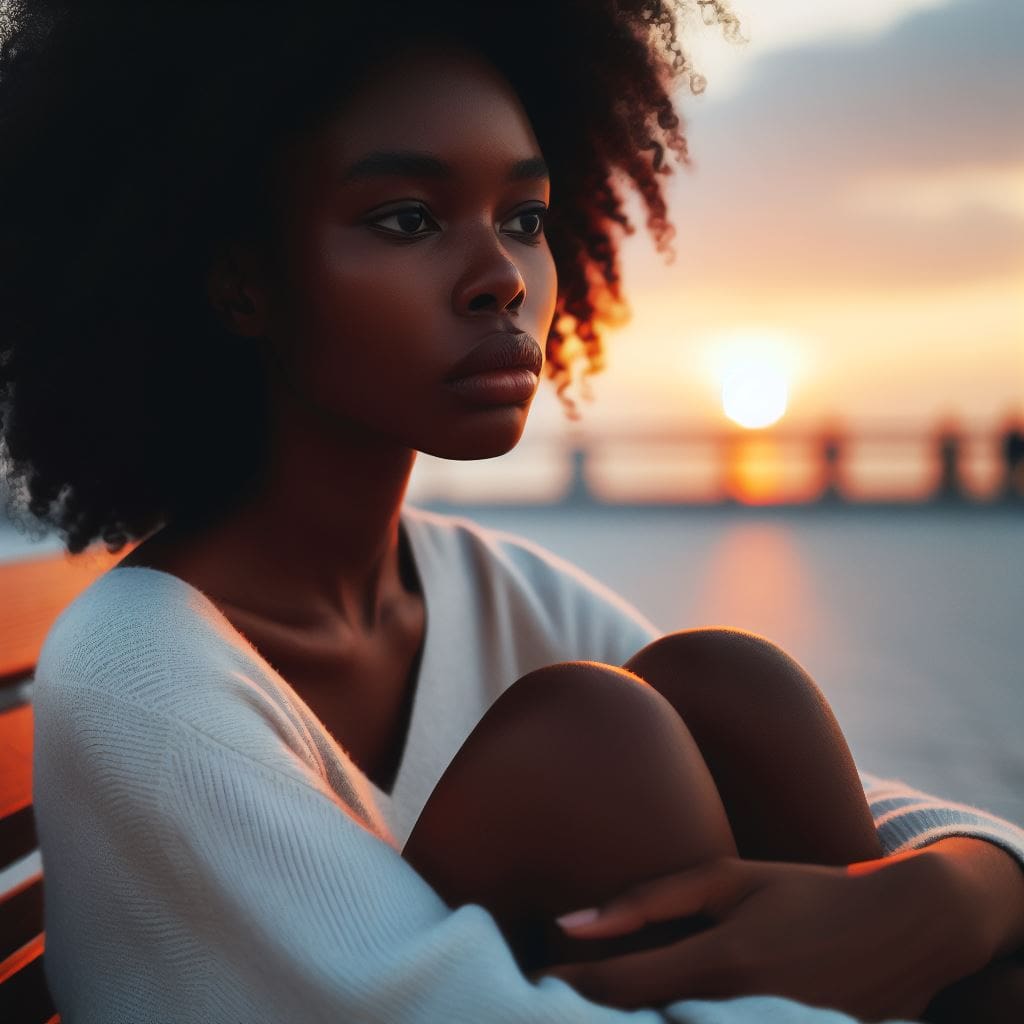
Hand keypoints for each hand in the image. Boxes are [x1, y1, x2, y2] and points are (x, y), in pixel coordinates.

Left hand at [529, 853, 981, 1020]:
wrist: (909, 929)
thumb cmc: (810, 891)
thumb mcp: (732, 879)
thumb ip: (650, 898)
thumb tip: (570, 919)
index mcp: (723, 961)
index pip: (621, 990)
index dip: (566, 987)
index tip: (530, 979)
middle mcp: (744, 1012)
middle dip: (590, 1013)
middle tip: (544, 1000)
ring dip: (633, 1022)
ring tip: (590, 1004)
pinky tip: (659, 1011)